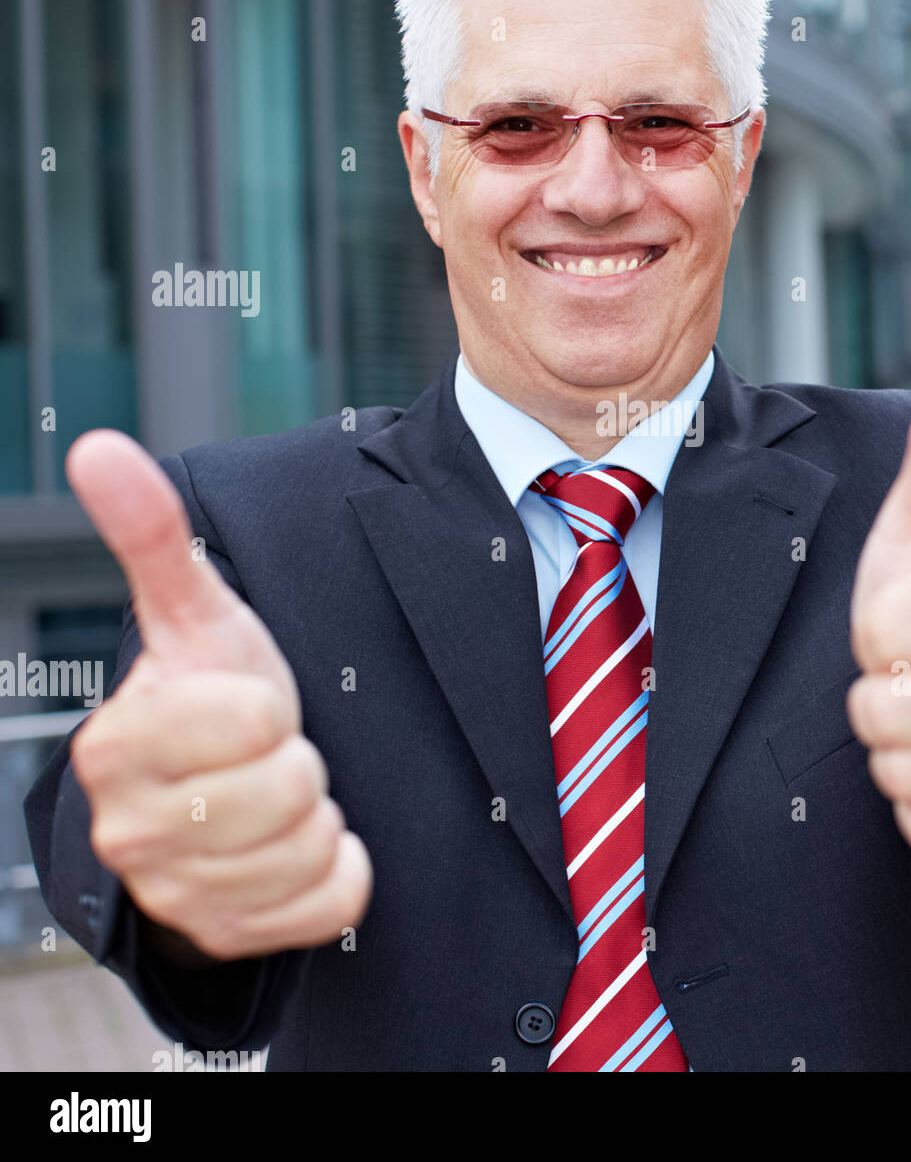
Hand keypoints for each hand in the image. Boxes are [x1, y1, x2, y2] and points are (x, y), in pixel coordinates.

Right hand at [65, 430, 371, 960]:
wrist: (221, 787)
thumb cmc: (214, 693)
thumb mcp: (197, 613)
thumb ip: (151, 536)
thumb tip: (97, 446)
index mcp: (116, 747)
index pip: (253, 720)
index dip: (271, 704)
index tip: (247, 705)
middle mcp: (129, 832)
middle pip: (289, 787)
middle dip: (299, 759)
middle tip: (269, 753)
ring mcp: (178, 894)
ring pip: (310, 846)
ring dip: (319, 812)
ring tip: (281, 795)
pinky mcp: (231, 937)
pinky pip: (332, 902)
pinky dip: (340, 870)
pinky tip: (302, 846)